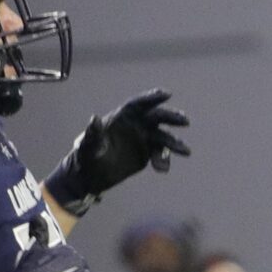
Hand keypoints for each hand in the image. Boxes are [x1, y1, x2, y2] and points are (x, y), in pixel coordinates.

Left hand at [46, 89, 191, 213]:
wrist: (91, 177)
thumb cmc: (86, 157)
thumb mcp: (87, 146)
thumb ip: (92, 133)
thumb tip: (94, 118)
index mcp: (122, 117)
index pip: (139, 104)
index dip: (152, 98)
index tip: (167, 94)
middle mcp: (136, 125)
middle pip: (157, 117)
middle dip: (172, 117)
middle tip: (185, 122)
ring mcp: (144, 139)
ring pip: (164, 136)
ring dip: (175, 143)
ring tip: (185, 151)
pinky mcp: (148, 153)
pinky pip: (161, 154)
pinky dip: (163, 160)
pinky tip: (161, 168)